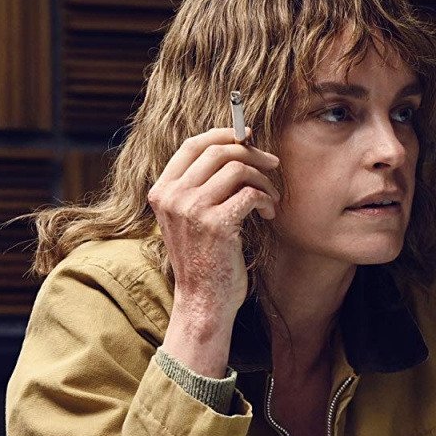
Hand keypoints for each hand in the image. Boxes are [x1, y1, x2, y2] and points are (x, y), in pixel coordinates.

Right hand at [149, 127, 279, 376]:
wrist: (202, 301)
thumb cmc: (204, 259)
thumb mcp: (190, 218)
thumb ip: (201, 187)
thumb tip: (236, 148)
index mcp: (162, 190)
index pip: (193, 145)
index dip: (223, 134)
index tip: (248, 137)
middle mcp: (173, 196)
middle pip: (218, 150)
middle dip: (252, 153)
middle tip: (273, 164)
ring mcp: (191, 209)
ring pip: (237, 168)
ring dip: (262, 180)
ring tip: (270, 199)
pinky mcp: (215, 224)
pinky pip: (250, 193)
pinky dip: (266, 200)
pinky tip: (268, 214)